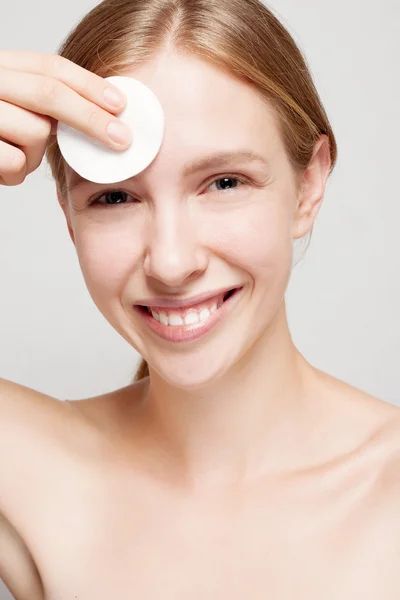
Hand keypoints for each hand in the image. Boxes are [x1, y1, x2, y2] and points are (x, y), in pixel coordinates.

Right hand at [0, 50, 131, 185]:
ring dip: (34, 154)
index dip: (88, 85)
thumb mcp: (11, 106)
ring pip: (33, 132)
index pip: (49, 66)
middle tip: (121, 139)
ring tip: (14, 154)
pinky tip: (0, 168)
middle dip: (90, 118)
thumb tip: (102, 116)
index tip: (120, 105)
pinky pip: (14, 162)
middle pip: (49, 93)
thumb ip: (42, 104)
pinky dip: (15, 172)